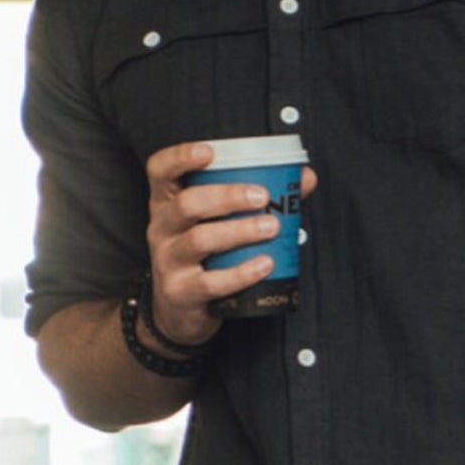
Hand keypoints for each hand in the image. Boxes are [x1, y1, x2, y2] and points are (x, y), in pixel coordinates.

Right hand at [144, 141, 319, 346]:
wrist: (178, 312)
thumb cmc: (205, 257)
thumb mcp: (218, 224)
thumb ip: (259, 199)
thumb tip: (304, 178)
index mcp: (168, 203)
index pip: (160, 171)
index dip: (180, 157)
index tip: (209, 151)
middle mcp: (162, 228)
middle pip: (187, 204)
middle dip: (227, 197)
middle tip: (262, 196)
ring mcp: (168, 261)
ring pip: (200, 240)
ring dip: (240, 231)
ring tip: (271, 227)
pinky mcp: (182, 292)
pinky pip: (212, 282)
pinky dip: (242, 273)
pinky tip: (265, 264)